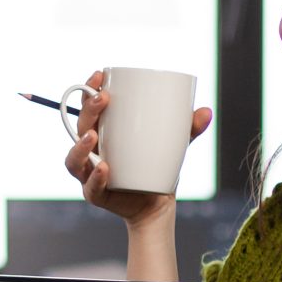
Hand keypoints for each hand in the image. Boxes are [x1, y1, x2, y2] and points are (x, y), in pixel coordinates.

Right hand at [60, 70, 213, 230]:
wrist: (157, 206)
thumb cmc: (158, 168)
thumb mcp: (175, 145)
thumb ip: (188, 129)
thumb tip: (206, 111)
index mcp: (104, 133)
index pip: (89, 107)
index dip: (88, 90)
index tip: (99, 75)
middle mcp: (91, 152)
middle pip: (79, 127)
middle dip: (87, 110)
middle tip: (103, 98)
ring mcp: (90, 174)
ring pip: (74, 159)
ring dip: (80, 146)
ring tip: (92, 136)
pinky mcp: (96, 194)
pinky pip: (91, 186)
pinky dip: (95, 178)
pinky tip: (104, 169)